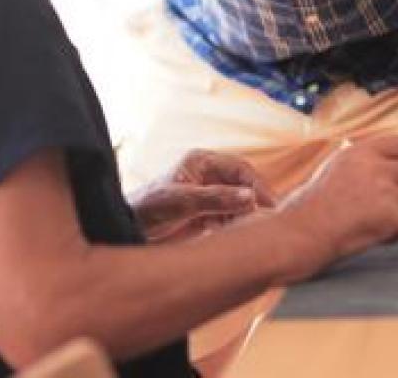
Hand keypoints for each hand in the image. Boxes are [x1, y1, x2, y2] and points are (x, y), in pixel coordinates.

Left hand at [130, 149, 273, 241]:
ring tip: (255, 230)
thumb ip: (216, 199)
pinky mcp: (205, 214)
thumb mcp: (183, 201)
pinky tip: (240, 236)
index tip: (269, 204)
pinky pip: (230, 217)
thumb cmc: (148, 208)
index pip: (240, 169)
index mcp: (202, 162)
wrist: (127, 231)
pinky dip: (237, 226)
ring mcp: (207, 195)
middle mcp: (207, 175)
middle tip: (269, 219)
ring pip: (239, 202)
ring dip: (247, 215)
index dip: (257, 185)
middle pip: (243, 185)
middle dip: (256, 201)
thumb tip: (250, 197)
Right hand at [274, 133, 397, 281]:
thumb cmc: (309, 209)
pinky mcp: (388, 214)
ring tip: (379, 225)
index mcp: (358, 152)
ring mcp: (381, 189)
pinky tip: (380, 238)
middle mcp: (372, 165)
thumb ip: (360, 163)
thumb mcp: (332, 169)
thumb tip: (390, 164)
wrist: (297, 234)